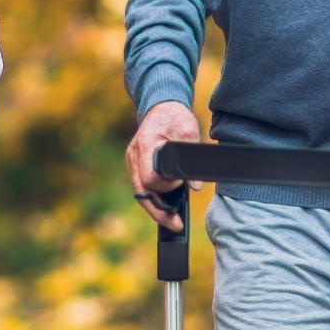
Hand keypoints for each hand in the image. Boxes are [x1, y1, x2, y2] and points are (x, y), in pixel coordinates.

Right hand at [126, 100, 201, 231]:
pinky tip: (167, 208)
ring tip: (173, 222)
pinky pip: (143, 186)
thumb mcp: (189, 133)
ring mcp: (133, 161)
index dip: (166, 187)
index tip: (180, 185)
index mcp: (145, 145)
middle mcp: (134, 155)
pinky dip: (154, 198)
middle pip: (142, 192)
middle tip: (177, 224)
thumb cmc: (175, 116)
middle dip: (159, 211)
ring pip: (141, 192)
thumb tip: (196, 187)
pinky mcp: (137, 164)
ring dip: (156, 208)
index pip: (150, 178)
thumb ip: (191, 160)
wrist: (162, 105)